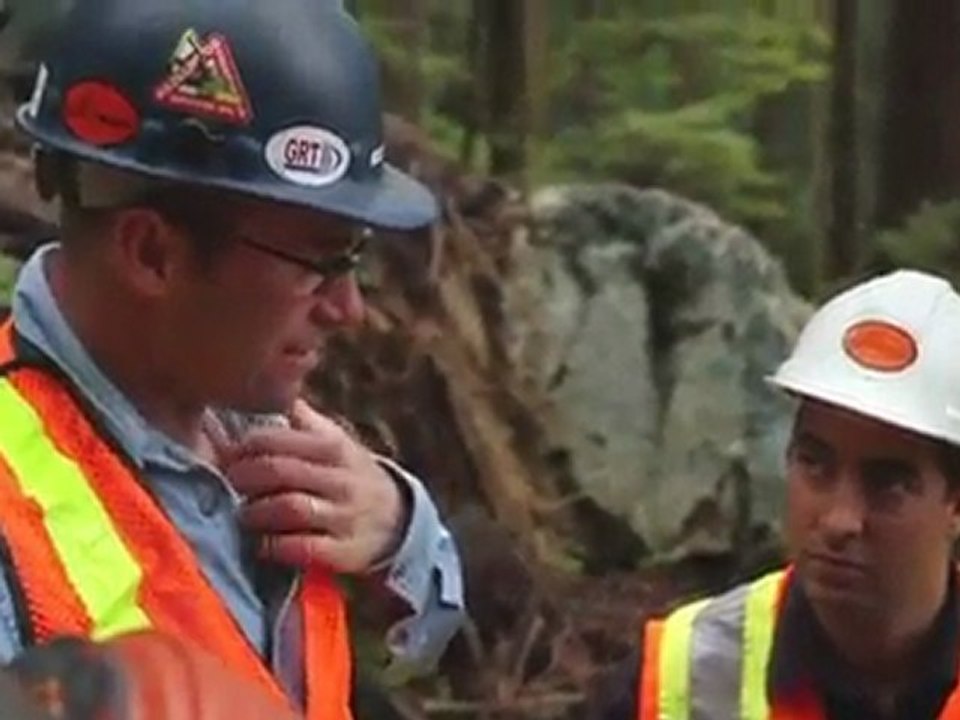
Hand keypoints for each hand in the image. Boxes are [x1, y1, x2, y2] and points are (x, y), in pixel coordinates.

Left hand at [220, 400, 407, 573]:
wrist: (397, 522)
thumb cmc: (351, 477)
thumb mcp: (336, 443)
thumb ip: (303, 421)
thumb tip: (272, 386)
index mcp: (334, 448)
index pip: (280, 439)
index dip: (246, 446)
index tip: (229, 453)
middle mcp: (341, 480)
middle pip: (280, 471)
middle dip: (245, 477)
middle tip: (229, 483)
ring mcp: (344, 517)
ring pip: (290, 508)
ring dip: (257, 511)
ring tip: (244, 514)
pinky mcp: (343, 551)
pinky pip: (303, 548)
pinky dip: (275, 546)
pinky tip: (261, 544)